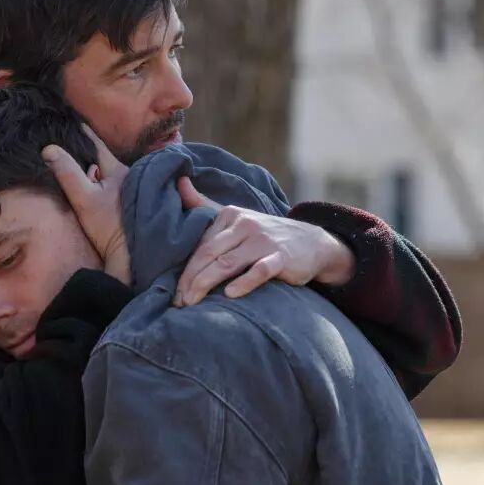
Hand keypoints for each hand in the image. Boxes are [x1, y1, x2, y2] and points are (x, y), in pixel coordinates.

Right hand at [42, 126, 130, 283]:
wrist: (132, 256)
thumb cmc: (110, 227)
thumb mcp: (85, 199)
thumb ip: (68, 173)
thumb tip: (49, 148)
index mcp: (118, 170)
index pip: (97, 144)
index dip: (83, 132)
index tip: (72, 119)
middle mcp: (129, 176)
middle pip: (106, 157)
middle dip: (90, 149)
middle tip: (72, 139)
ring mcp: (133, 190)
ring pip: (112, 172)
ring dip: (98, 166)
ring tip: (81, 160)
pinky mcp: (134, 205)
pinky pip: (118, 185)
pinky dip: (105, 181)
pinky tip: (96, 185)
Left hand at [174, 178, 355, 306]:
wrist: (311, 242)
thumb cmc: (262, 235)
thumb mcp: (235, 218)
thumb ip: (204, 204)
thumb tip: (179, 182)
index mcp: (230, 215)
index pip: (200, 244)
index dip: (184, 269)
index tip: (173, 292)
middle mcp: (245, 224)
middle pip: (209, 253)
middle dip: (190, 279)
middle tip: (178, 301)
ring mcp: (263, 240)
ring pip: (228, 263)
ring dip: (206, 284)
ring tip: (192, 302)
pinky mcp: (281, 257)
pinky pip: (259, 271)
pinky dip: (244, 283)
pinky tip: (230, 295)